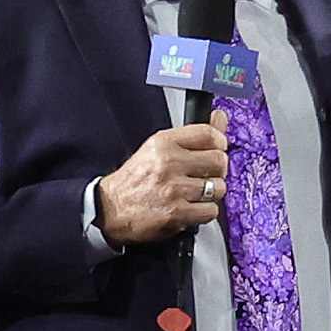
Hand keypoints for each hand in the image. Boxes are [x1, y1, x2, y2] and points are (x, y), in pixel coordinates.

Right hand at [96, 124, 229, 245]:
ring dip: (212, 193)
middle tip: (208, 175)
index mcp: (164, 143)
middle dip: (218, 170)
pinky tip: (193, 208)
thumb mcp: (157, 149)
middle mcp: (169, 163)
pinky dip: (205, 212)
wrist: (110, 209)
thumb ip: (192, 135)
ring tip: (197, 194)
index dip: (220, 142)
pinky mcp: (176, 213)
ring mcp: (174, 189)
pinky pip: (210, 211)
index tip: (219, 148)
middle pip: (218, 160)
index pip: (208, 134)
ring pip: (218, 187)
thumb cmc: (134, 180)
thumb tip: (220, 117)